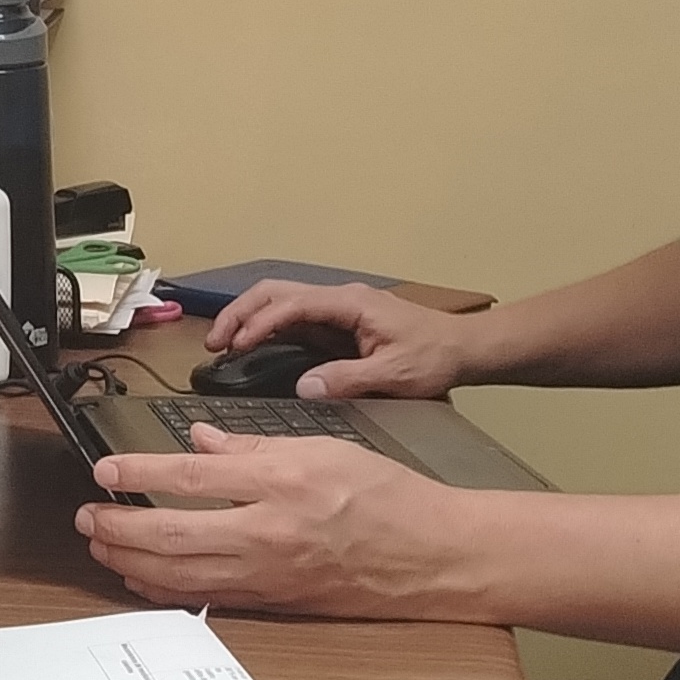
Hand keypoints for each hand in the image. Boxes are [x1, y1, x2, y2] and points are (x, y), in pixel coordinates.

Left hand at [76, 428, 489, 618]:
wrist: (431, 555)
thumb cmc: (387, 497)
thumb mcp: (322, 448)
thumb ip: (255, 445)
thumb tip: (203, 441)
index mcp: (281, 483)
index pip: (192, 476)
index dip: (139, 472)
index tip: (105, 469)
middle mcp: (268, 533)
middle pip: (172, 535)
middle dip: (119, 528)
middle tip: (87, 518)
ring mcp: (268, 575)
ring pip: (180, 575)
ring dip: (132, 562)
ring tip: (103, 547)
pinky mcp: (273, 602)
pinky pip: (206, 598)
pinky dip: (166, 589)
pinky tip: (144, 578)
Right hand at [206, 280, 480, 402]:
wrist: (464, 349)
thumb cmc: (435, 357)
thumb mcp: (395, 375)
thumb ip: (349, 380)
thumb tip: (305, 387)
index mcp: (351, 304)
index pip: (292, 304)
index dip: (260, 323)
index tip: (236, 347)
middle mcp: (340, 299)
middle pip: (276, 292)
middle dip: (241, 312)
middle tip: (215, 343)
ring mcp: (338, 309)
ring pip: (282, 301)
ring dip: (250, 318)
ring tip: (224, 345)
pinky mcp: (339, 324)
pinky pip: (295, 319)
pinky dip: (267, 329)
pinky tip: (254, 349)